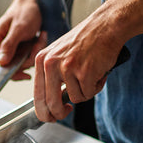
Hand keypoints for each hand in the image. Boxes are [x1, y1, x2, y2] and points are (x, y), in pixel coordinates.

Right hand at [0, 0, 44, 80]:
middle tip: (38, 43)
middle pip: (11, 67)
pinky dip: (34, 51)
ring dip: (33, 53)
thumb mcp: (19, 29)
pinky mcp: (14, 50)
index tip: (28, 65)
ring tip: (40, 38)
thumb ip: (8, 46)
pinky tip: (39, 39)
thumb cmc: (25, 12)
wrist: (32, 3)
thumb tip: (0, 63)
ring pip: (20, 64)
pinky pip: (24, 59)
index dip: (14, 71)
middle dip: (28, 59)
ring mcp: (5, 50)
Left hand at [32, 0, 142, 122]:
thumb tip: (51, 104)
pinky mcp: (84, 72)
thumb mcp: (58, 54)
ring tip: (90, 75)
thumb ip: (51, 77)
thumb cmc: (85, 40)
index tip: (50, 117)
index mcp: (41, 60)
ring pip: (75, 98)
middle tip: (67, 112)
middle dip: (60, 113)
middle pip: (52, 104)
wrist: (105, 25)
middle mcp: (51, 64)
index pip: (37, 95)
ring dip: (85, 92)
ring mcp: (67, 69)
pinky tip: (98, 72)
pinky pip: (89, 93)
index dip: (44, 112)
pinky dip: (96, 87)